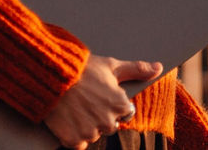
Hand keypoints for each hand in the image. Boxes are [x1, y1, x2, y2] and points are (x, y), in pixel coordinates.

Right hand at [44, 55, 161, 149]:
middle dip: (100, 115)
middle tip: (86, 100)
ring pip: (94, 134)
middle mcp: (108, 121)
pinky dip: (73, 134)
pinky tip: (68, 118)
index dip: (113, 102)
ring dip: (87, 125)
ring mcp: (90, 132)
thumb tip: (158, 68)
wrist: (49, 74)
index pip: (125, 112)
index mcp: (120, 104)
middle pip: (110, 125)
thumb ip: (137, 69)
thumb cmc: (81, 68)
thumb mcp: (111, 65)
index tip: (100, 94)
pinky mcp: (74, 140)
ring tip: (75, 107)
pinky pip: (79, 143)